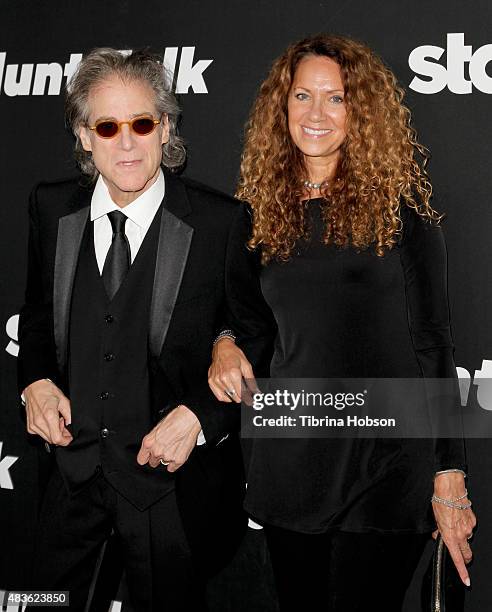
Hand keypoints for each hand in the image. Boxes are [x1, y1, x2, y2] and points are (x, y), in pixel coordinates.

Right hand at [23, 379, 72, 445]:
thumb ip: (69, 414)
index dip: (66, 441)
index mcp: (49, 416)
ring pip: (47, 438)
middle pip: (52, 440)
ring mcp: (33, 425)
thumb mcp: (64, 401)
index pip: (57, 438)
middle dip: (61, 435)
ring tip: (57, 421)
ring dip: (55, 433)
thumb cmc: (47, 391)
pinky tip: (50, 422)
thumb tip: (71, 424)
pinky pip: (41, 434)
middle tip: (64, 424)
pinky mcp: (30, 426)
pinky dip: (48, 431)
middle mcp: (39, 423)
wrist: (34, 387)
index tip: (70, 438)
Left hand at [136, 405, 200, 472]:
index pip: (141, 459)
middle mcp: (156, 451)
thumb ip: (153, 440)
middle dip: (157, 457)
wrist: (188, 419)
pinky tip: (178, 452)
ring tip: (174, 446)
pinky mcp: (178, 460)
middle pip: (153, 462)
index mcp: (149, 443)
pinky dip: (175, 462)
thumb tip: (154, 445)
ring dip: (168, 457)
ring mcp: (168, 457)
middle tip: (165, 448)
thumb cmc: (174, 419)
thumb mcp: (158, 427)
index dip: (146, 457)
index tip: (148, 456)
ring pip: (164, 463)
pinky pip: (173, 468)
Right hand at [208, 337, 256, 402]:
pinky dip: (226, 397)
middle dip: (242, 397)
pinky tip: (230, 392)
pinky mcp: (211, 381)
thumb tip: (256, 392)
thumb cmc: (234, 355)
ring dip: (235, 396)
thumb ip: (251, 380)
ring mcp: (216, 380)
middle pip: (236, 397)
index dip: (248, 399)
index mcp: (233, 373)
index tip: (252, 401)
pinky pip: (219, 396)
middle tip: (246, 393)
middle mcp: (223, 378)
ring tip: (238, 390)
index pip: (242, 393)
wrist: (221, 348)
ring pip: (228, 397)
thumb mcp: (246, 365)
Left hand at [432, 472, 476, 586]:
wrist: (450, 488)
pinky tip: (458, 516)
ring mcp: (468, 527)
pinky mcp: (473, 520)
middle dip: (464, 556)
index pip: (457, 558)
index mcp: (450, 535)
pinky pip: (469, 527)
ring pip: (466, 538)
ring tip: (453, 524)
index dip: (462, 571)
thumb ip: (437, 531)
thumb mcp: (434, 518)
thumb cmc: (440, 501)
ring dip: (461, 536)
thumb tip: (438, 535)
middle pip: (467, 553)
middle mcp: (461, 533)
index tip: (466, 580)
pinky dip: (464, 525)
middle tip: (459, 553)